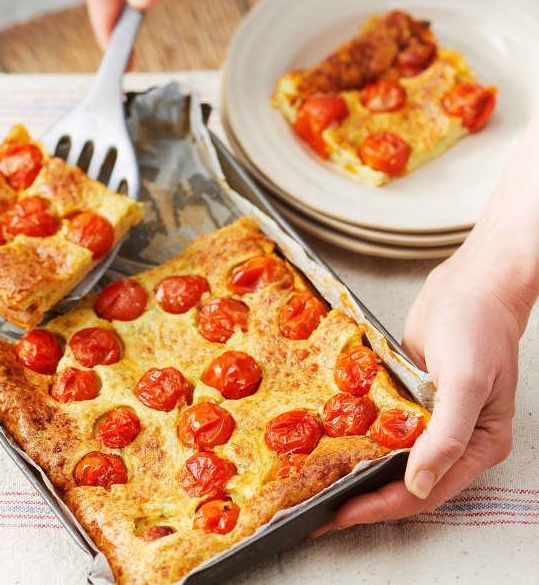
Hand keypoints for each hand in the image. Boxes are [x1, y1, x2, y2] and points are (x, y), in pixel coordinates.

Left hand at [313, 251, 524, 534]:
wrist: (469, 285)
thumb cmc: (477, 328)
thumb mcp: (466, 382)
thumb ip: (447, 435)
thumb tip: (419, 484)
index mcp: (476, 446)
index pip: (425, 492)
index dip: (383, 506)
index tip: (343, 514)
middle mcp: (454, 440)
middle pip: (406, 484)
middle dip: (366, 498)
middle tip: (322, 510)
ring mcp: (431, 421)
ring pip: (392, 459)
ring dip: (361, 473)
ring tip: (321, 484)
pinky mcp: (411, 400)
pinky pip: (384, 429)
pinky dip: (361, 440)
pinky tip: (333, 444)